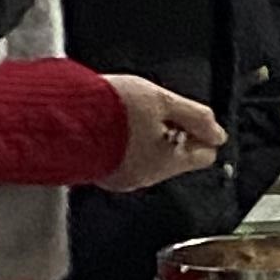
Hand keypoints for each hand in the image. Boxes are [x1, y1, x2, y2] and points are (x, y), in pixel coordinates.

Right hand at [96, 74, 224, 191]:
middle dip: (172, 132)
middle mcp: (145, 177)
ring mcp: (120, 177)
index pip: (204, 155)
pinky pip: (125, 158)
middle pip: (176, 156)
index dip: (201, 132)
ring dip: (147, 135)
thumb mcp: (162, 101)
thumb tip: (219, 134)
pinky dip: (125, 142)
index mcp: (166, 162)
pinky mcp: (100, 171)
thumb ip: (195, 117)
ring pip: (150, 157)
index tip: (188, 115)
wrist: (60, 117)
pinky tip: (115, 124)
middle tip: (156, 108)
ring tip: (131, 113)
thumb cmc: (110, 109)